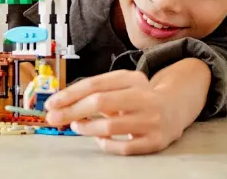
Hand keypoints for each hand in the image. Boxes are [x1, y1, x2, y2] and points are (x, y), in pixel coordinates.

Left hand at [44, 70, 179, 154]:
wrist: (175, 108)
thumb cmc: (137, 97)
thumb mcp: (121, 86)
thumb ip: (95, 92)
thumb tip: (60, 104)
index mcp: (132, 78)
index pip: (94, 84)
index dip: (69, 94)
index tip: (51, 103)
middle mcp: (144, 97)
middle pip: (100, 102)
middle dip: (71, 111)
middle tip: (53, 118)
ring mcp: (152, 120)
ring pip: (110, 127)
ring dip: (86, 128)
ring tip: (76, 127)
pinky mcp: (156, 141)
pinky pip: (123, 147)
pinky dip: (106, 144)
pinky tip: (98, 138)